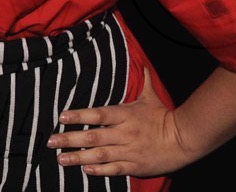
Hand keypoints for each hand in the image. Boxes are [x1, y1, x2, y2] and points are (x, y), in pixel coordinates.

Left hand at [47, 69, 189, 178]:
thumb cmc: (165, 117)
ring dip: (78, 158)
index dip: (78, 115)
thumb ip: (144, 82)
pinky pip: (114, 169)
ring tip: (61, 159)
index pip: (97, 114)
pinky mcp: (136, 166)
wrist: (185, 139)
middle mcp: (124, 133)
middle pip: (92, 136)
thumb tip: (143, 64)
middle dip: (69, 139)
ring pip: (99, 155)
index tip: (61, 117)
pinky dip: (99, 170)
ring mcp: (129, 151)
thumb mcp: (152, 97)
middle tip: (50, 141)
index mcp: (125, 114)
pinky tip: (85, 170)